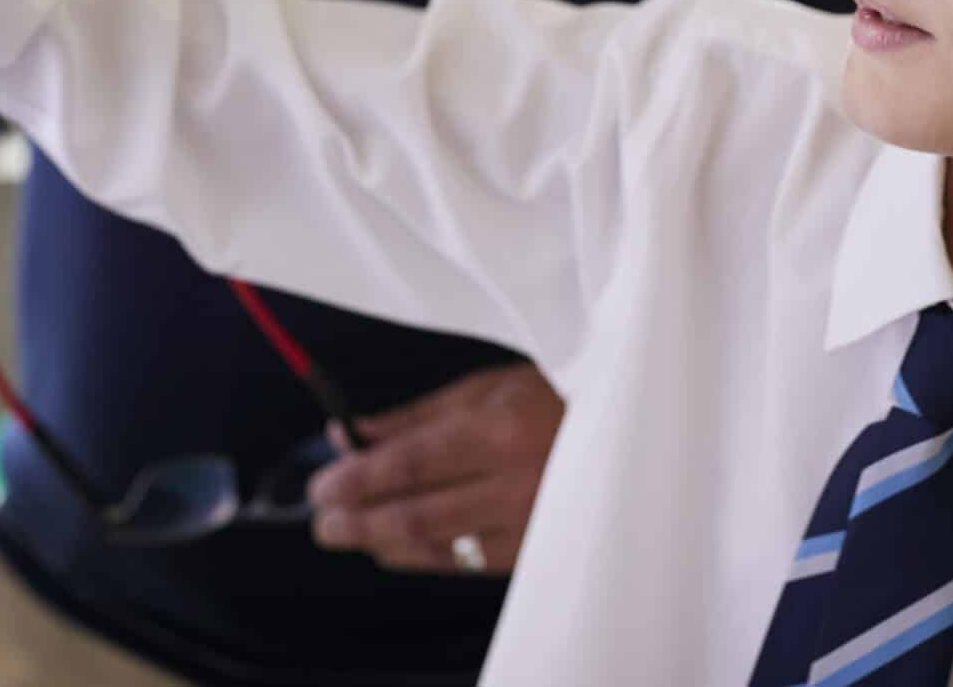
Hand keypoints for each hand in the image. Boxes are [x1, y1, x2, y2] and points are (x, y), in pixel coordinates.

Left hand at [306, 362, 564, 575]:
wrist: (629, 436)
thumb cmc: (553, 398)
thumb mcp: (488, 388)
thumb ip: (415, 417)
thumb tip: (348, 435)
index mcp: (501, 429)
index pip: (411, 465)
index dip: (358, 480)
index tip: (323, 486)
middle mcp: (514, 483)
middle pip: (416, 516)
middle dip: (359, 522)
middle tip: (323, 523)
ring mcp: (526, 525)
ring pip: (436, 548)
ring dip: (382, 543)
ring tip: (349, 532)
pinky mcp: (532, 553)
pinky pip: (463, 562)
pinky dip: (420, 554)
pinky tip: (394, 545)